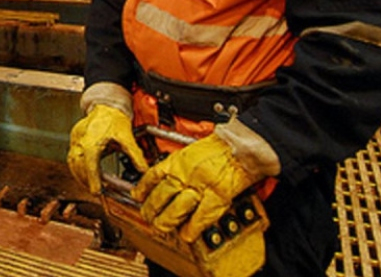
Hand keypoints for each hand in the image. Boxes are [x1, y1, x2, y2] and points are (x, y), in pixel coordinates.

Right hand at [66, 103, 147, 194]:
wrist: (106, 104)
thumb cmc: (114, 117)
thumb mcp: (127, 137)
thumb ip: (135, 155)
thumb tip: (143, 170)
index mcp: (91, 141)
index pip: (90, 164)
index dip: (93, 179)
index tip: (97, 191)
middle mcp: (80, 140)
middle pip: (78, 167)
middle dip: (86, 181)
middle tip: (95, 190)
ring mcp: (75, 139)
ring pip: (72, 163)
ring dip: (80, 176)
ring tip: (89, 184)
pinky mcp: (74, 139)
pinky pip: (72, 157)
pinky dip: (77, 168)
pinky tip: (84, 173)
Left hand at [132, 133, 263, 241]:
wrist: (243, 145)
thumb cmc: (221, 147)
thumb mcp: (192, 150)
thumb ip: (179, 165)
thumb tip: (167, 177)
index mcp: (178, 160)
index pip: (153, 176)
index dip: (142, 189)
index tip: (137, 197)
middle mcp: (185, 173)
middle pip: (161, 195)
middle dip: (151, 209)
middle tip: (148, 218)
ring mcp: (200, 185)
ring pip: (177, 207)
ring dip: (167, 220)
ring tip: (162, 227)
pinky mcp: (218, 195)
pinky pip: (201, 215)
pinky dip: (193, 227)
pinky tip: (187, 234)